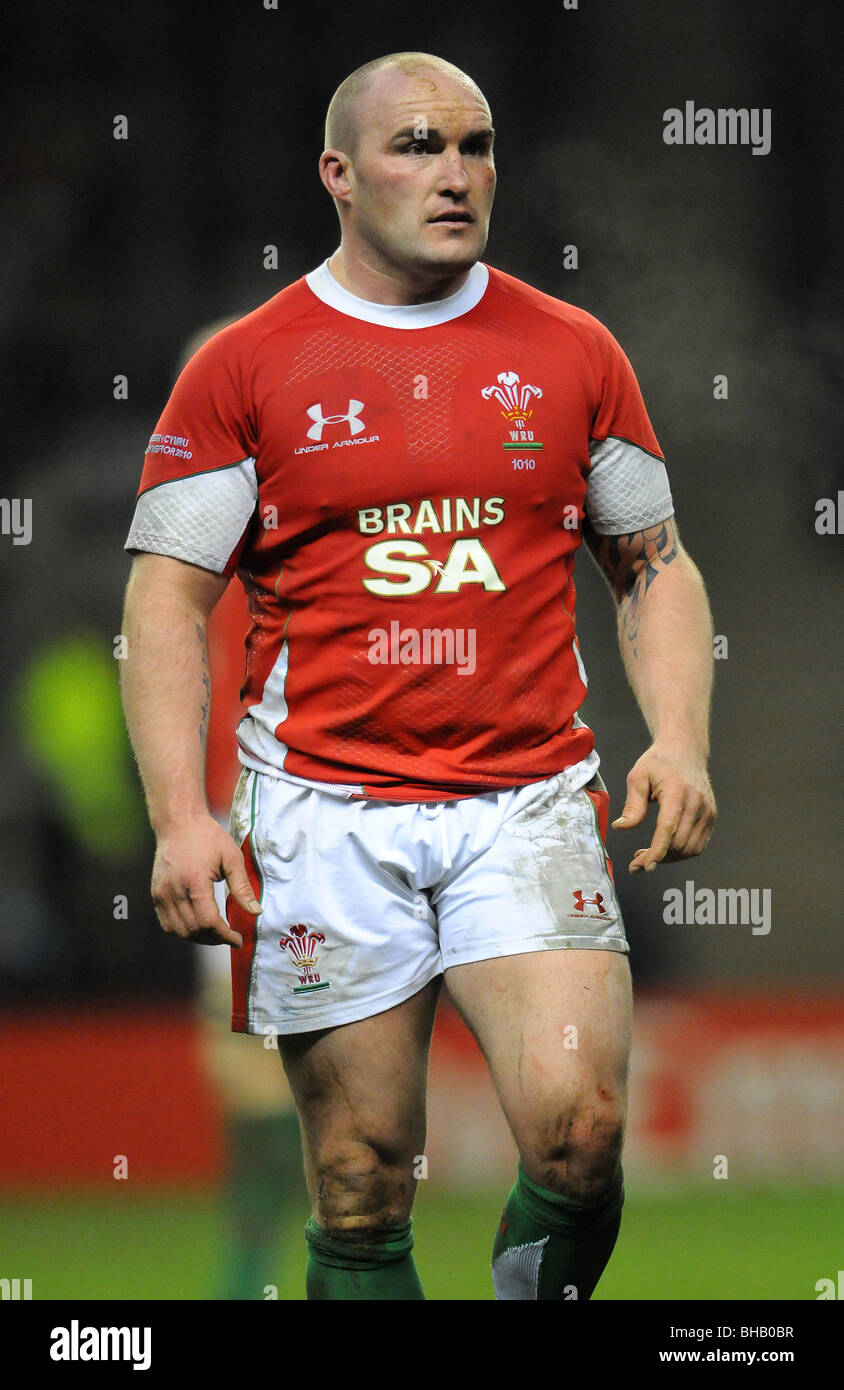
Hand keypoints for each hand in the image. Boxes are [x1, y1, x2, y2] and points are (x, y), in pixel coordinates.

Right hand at [150, 813, 261, 945]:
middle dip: (215, 939)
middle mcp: (174, 890)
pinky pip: (167, 924)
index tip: (238, 939)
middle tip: (230, 936)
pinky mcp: (156, 894)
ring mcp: (162, 894)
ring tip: (216, 934)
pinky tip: (198, 927)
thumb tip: (256, 912)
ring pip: (179, 932)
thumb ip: (243, 888)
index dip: (225, 936)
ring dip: (199, 938)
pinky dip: (183, 932)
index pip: (208, 922)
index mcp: (195, 881)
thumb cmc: (208, 837)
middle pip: (194, 930)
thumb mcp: (232, 858)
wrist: (179, 822)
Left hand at [612, 740, 715, 873]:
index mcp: (677, 792)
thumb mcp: (638, 777)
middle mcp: (697, 803)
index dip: (657, 851)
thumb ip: (632, 804)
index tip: (645, 866)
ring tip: (648, 856)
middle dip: (657, 858)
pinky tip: (664, 849)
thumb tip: (621, 827)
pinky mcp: (711, 816)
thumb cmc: (658, 762)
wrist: (685, 750)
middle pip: (679, 843)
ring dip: (669, 858)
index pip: (669, 828)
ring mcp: (707, 811)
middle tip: (635, 862)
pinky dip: (681, 853)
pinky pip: (698, 845)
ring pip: (690, 849)